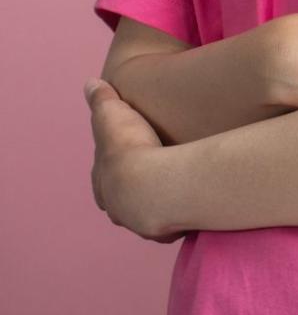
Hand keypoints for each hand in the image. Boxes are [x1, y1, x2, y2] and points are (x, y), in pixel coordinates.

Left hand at [87, 79, 176, 241]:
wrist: (154, 183)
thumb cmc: (131, 147)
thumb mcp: (112, 113)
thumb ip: (102, 99)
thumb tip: (90, 83)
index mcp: (104, 183)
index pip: (105, 179)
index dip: (115, 169)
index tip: (128, 161)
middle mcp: (118, 207)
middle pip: (123, 202)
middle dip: (134, 193)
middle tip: (152, 180)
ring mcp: (140, 222)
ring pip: (147, 215)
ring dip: (158, 205)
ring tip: (175, 193)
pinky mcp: (166, 230)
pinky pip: (173, 225)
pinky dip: (180, 216)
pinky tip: (191, 205)